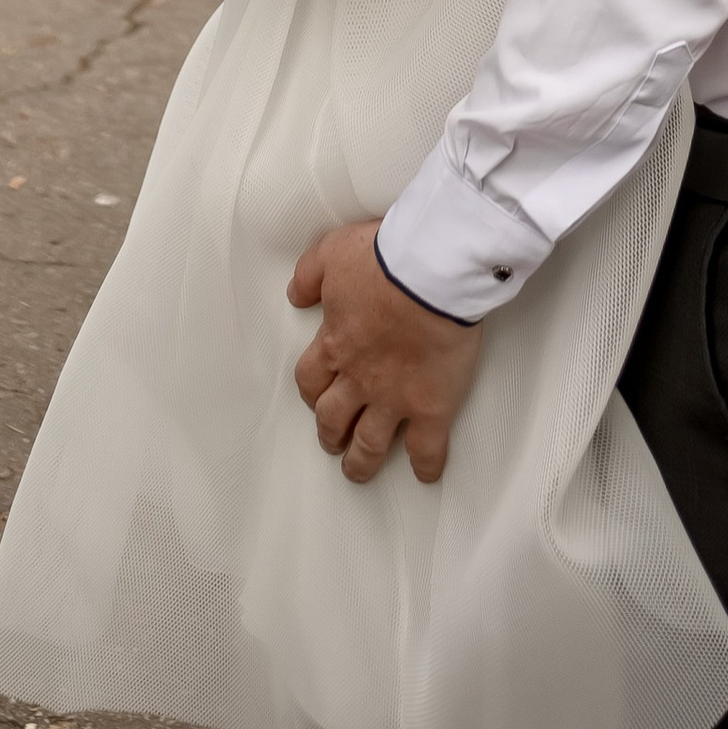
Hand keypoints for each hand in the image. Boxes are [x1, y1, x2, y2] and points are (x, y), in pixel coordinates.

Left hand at [290, 218, 482, 485]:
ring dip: (361, 462)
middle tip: (334, 441)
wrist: (431, 272)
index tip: (317, 396)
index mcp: (335, 344)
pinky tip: (425, 475)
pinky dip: (425, 466)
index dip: (312, 391)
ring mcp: (394, 398)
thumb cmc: (383, 259)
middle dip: (331, 434)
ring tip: (359, 471)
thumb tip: (296, 296)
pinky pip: (425, 448)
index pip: (311, 379)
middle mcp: (359, 379)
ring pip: (369, 444)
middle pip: (334, 419)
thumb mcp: (332, 253)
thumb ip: (309, 275)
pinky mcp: (431, 407)